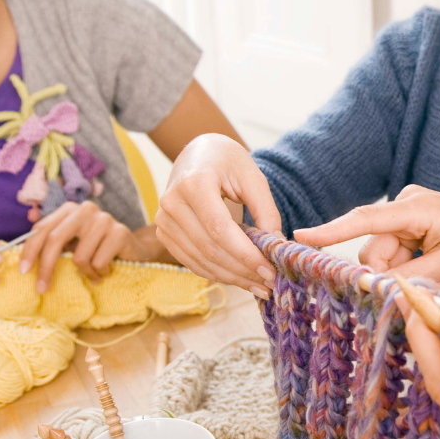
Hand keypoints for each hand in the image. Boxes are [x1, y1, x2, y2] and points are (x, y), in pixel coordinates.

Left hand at [21, 201, 157, 292]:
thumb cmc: (97, 249)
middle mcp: (86, 209)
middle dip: (46, 268)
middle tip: (42, 289)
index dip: (30, 251)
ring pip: (79, 257)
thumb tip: (20, 257)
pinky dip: (99, 274)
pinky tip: (105, 272)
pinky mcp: (120, 232)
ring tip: (93, 274)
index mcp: (70, 209)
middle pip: (55, 239)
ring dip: (84, 273)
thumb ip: (52, 244)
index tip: (23, 271)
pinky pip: (98, 262)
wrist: (135, 250)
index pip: (42, 228)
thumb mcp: (72, 244)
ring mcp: (104, 219)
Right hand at [153, 133, 281, 299]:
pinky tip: (239, 279)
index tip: (270, 271)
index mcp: (194, 184)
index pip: (220, 230)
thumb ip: (266, 211)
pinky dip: (217, 273)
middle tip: (270, 284)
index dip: (245, 255)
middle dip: (242, 271)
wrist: (199, 153)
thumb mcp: (253, 178)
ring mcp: (164, 220)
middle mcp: (172, 203)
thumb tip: (275, 248)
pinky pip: (192, 261)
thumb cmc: (229, 162)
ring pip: (201, 260)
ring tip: (259, 286)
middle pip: (210, 249)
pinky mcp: (164, 233)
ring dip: (232, 278)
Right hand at [293, 185, 439, 288]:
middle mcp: (406, 205)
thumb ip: (413, 274)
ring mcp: (408, 216)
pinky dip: (412, 270)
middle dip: (392, 275)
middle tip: (433, 286)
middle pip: (374, 252)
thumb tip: (377, 286)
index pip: (366, 219)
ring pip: (384, 259)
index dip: (332, 231)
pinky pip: (396, 257)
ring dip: (406, 276)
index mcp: (416, 207)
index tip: (302, 236)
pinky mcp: (411, 227)